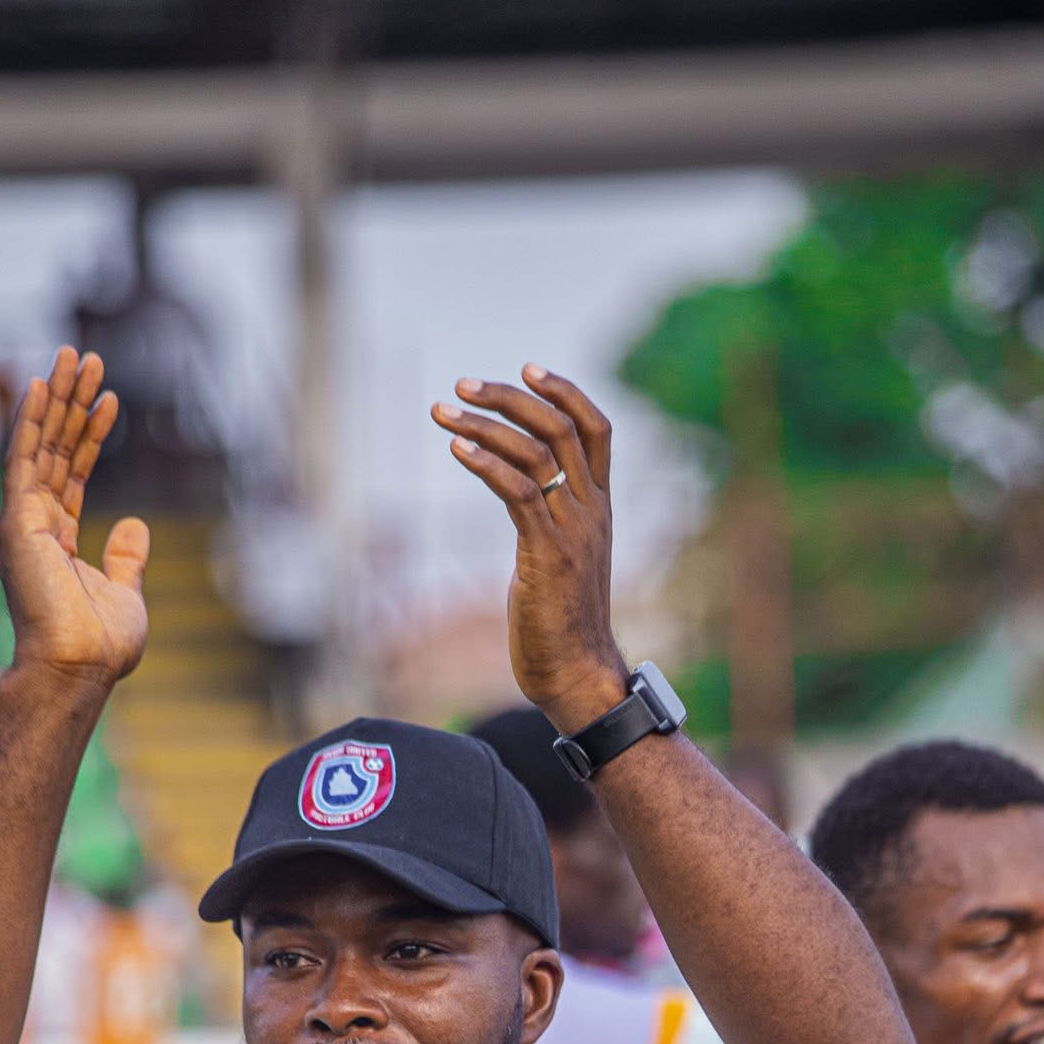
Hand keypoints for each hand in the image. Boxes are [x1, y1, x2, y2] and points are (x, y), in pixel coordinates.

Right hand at [0, 346, 149, 688]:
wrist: (78, 667)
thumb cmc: (100, 645)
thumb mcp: (126, 593)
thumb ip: (126, 558)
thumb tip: (135, 524)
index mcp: (57, 542)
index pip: (75, 474)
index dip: (91, 435)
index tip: (110, 400)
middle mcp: (34, 526)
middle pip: (56, 450)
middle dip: (72, 402)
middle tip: (87, 357)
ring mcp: (23, 522)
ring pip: (42, 445)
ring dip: (57, 398)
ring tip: (74, 356)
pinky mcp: (18, 522)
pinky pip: (24, 460)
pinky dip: (32, 422)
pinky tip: (42, 386)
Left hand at [432, 366, 626, 729]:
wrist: (577, 673)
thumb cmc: (561, 623)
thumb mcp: (563, 559)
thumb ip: (550, 521)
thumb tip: (521, 497)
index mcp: (600, 508)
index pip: (596, 430)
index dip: (566, 393)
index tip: (528, 369)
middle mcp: (592, 511)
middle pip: (559, 429)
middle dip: (510, 398)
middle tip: (463, 385)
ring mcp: (573, 532)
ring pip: (534, 454)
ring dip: (483, 425)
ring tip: (442, 410)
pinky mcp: (548, 555)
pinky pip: (518, 493)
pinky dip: (486, 464)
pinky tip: (457, 449)